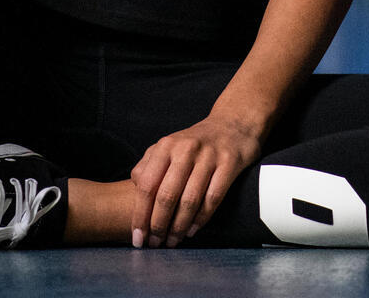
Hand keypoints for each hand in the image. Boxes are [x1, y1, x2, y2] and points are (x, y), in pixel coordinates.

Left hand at [130, 114, 262, 247]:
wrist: (233, 124)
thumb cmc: (195, 142)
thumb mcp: (168, 146)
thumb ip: (149, 165)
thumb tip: (136, 191)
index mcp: (166, 146)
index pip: (147, 185)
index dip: (140, 214)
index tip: (137, 236)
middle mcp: (186, 149)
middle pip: (167, 195)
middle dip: (158, 225)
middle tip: (156, 243)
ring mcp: (209, 156)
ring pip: (190, 200)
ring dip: (179, 226)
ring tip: (173, 241)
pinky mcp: (230, 164)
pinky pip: (213, 198)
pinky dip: (201, 218)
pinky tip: (193, 230)